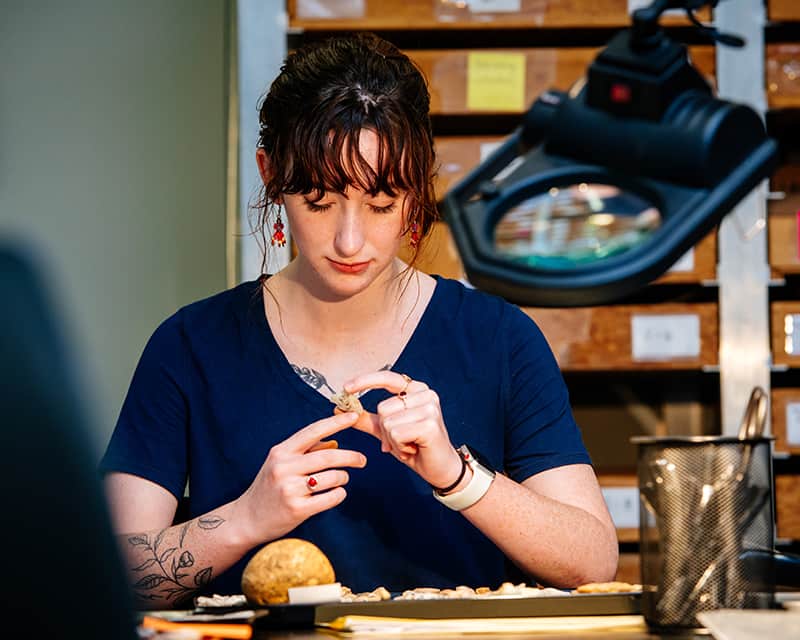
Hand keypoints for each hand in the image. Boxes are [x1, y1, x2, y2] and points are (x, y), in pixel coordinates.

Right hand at [235, 412, 366, 544]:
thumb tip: (334, 442)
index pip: (313, 431)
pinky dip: (339, 494)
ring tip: (342, 479)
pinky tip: (337, 493)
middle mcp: (284, 467)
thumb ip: (305, 451)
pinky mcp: (296, 509)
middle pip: (328, 457)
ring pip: (332, 477)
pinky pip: (330, 498)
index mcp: (281, 451)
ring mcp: (289, 489)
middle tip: (362, 459)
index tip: (353, 416)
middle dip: (350, 457)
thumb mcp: (280, 463)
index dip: (336, 422)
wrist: (247, 519)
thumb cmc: (268, 487)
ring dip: (343, 477)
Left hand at [341, 371, 462, 489]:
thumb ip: (367, 418)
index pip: (387, 377)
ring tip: (409, 445)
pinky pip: (396, 434)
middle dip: (385, 430)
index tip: (346, 388)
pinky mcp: (429, 424)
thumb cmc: (416, 447)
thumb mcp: (387, 431)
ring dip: (393, 441)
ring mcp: (429, 408)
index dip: (365, 381)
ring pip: (387, 422)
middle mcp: (425, 394)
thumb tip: (340, 408)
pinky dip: (399, 447)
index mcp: (416, 390)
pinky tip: (414, 449)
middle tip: (402, 441)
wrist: (439, 469)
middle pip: (383, 408)